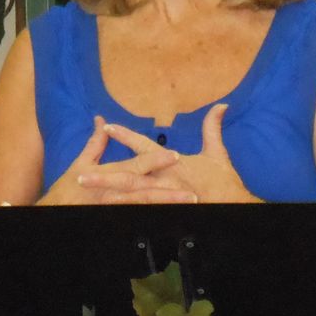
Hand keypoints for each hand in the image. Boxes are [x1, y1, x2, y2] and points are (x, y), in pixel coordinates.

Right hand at [38, 116, 190, 204]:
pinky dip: (155, 214)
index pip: (136, 165)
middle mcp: (114, 191)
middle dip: (169, 190)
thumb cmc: (69, 188)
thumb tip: (102, 120)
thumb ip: (96, 142)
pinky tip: (173, 214)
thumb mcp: (81, 163)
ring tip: (189, 202)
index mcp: (109, 174)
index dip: (156, 160)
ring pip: (145, 205)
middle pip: (146, 190)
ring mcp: (116, 207)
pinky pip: (138, 216)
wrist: (55, 211)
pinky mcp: (116, 216)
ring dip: (167, 204)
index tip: (176, 155)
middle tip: (192, 189)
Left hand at [80, 105, 259, 203]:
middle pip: (130, 175)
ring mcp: (165, 195)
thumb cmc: (224, 181)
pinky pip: (143, 209)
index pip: (145, 147)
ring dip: (108, 193)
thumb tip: (221, 105)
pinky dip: (125, 208)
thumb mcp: (217, 153)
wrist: (234, 203)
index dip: (125, 136)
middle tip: (81, 174)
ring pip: (131, 195)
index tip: (107, 126)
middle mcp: (166, 178)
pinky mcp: (168, 208)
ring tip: (87, 190)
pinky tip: (108, 208)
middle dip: (104, 175)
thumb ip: (212, 128)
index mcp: (173, 163)